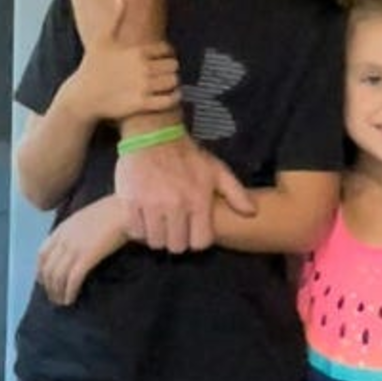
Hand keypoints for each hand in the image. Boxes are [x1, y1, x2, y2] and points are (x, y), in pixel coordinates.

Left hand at [37, 199, 131, 305]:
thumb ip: (76, 230)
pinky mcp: (86, 257)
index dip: (41, 270)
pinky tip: (71, 299)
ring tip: (62, 302)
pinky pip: (72, 279)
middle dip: (49, 286)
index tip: (44, 281)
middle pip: (48, 268)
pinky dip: (69, 291)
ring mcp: (74, 248)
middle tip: (54, 297)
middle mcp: (64, 239)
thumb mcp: (87, 216)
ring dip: (57, 292)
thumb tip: (76, 244)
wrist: (126, 209)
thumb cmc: (112, 210)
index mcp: (62, 229)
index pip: (42, 254)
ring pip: (57, 276)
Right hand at [70, 0, 180, 121]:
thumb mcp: (102, 39)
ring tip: (167, 84)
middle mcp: (142, 68)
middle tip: (165, 73)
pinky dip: (174, 97)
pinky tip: (170, 95)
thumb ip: (116, 18)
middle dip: (171, 69)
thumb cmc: (92, 66)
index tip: (163, 59)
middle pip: (173, 66)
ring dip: (174, 83)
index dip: (168, 54)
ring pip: (174, 81)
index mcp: (137, 51)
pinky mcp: (142, 104)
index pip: (167, 50)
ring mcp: (143, 86)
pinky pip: (169, 100)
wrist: (82, 96)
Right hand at [114, 134, 255, 252]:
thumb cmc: (188, 154)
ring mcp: (150, 204)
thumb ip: (235, 193)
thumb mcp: (216, 170)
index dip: (198, 239)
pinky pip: (135, 231)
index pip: (200, 242)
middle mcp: (175, 205)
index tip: (193, 231)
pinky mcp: (129, 202)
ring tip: (159, 223)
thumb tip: (251, 212)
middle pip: (176, 246)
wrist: (154, 134)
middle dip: (177, 240)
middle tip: (175, 228)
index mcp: (198, 200)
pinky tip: (144, 218)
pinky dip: (139, 229)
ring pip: (155, 242)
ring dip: (158, 236)